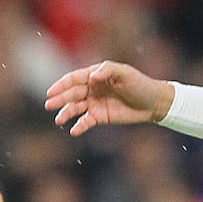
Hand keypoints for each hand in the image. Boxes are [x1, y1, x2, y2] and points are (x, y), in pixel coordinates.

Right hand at [45, 61, 174, 136]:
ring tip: (58, 120)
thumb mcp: (126, 74)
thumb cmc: (140, 84)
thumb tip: (92, 76)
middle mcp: (92, 89)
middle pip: (71, 94)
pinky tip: (74, 130)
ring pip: (75, 108)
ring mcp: (94, 103)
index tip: (51, 92)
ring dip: (66, 113)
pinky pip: (86, 121)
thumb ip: (108, 71)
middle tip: (49, 105)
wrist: (153, 103)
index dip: (61, 84)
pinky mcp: (100, 117)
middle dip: (59, 99)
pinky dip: (79, 126)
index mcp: (95, 76)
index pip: (74, 79)